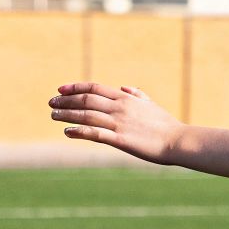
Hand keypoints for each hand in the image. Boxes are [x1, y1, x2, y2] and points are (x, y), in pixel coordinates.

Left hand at [50, 82, 182, 163]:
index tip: (61, 88)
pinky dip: (78, 132)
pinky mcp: (120, 139)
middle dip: (66, 100)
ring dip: (67, 114)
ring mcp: (119, 123)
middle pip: (86, 99)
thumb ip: (137, 95)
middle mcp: (120, 107)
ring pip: (86, 115)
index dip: (76, 87)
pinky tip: (67, 132)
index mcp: (126, 98)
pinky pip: (94, 134)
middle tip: (51, 102)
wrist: (177, 141)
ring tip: (54, 115)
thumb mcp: (152, 104)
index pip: (95, 87)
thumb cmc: (166, 125)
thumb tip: (124, 88)